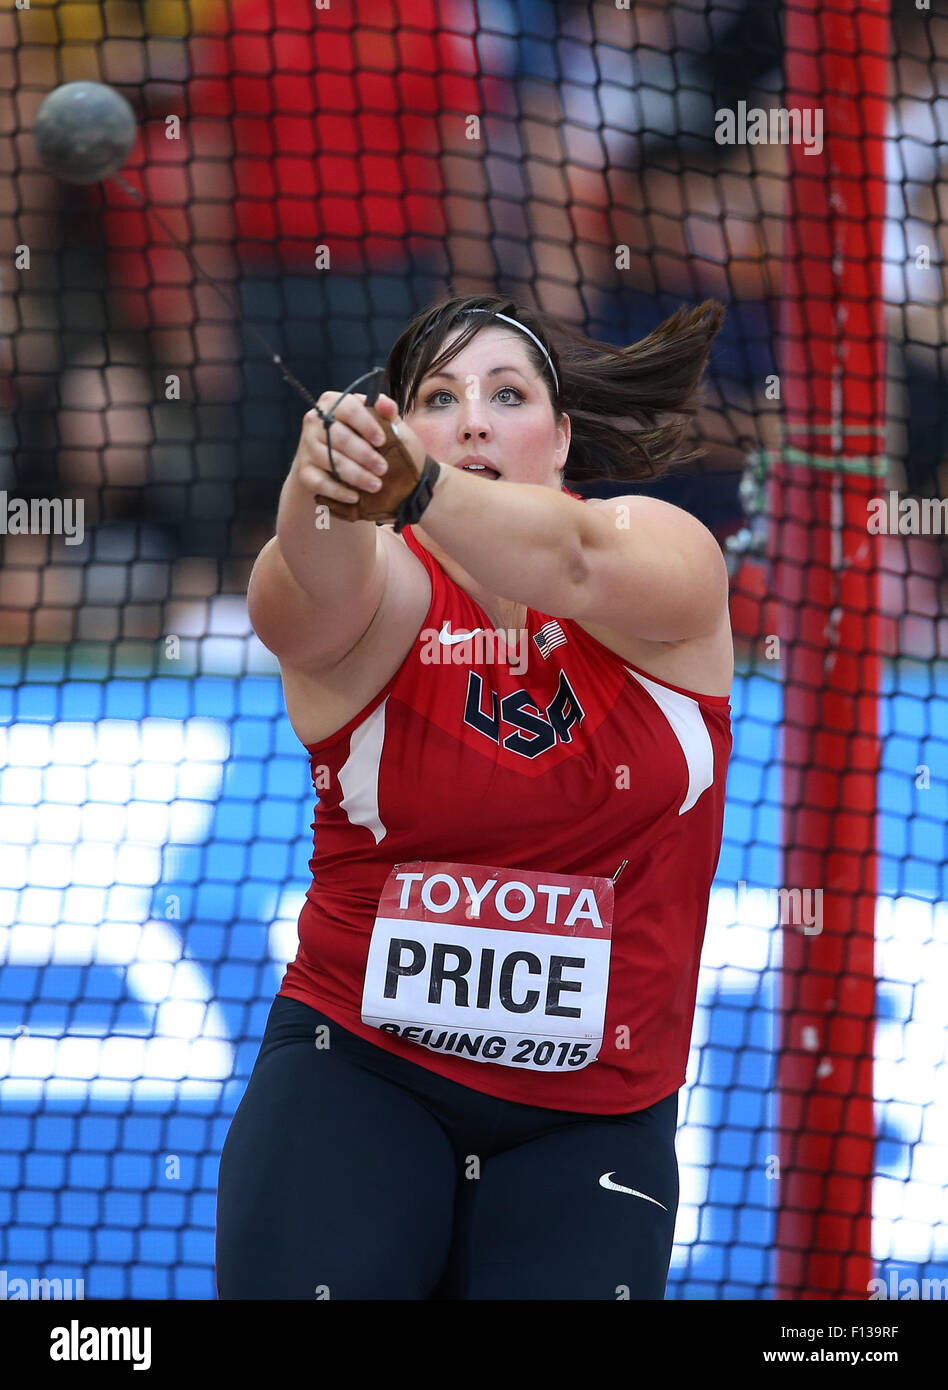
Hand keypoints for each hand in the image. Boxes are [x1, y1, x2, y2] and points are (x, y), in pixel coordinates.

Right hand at [291, 388, 395, 506]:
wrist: (338, 467)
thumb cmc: (365, 439)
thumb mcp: (380, 424)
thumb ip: (386, 413)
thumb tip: (385, 405)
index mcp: (333, 403)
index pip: (348, 408)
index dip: (367, 425)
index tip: (382, 441)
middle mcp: (314, 421)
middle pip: (340, 437)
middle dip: (364, 455)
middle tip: (383, 469)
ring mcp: (306, 447)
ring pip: (331, 460)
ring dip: (356, 475)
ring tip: (376, 485)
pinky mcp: (303, 471)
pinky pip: (320, 482)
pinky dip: (339, 491)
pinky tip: (355, 497)